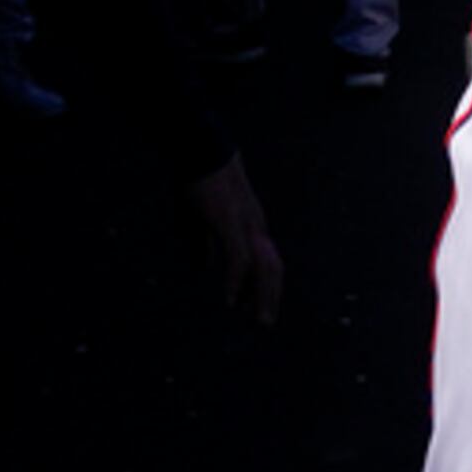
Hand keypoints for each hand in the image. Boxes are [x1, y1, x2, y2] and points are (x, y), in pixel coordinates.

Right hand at [182, 155, 284, 325]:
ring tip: (256, 318)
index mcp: (250, 223)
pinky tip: (230, 299)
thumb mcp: (199, 218)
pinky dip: (236, 281)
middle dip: (269, 296)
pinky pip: (238, 257)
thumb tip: (201, 268)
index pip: (267, 260)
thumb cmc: (198, 181)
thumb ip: (202, 243)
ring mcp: (245, 222)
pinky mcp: (229, 221)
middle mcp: (255, 224)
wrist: (198, 149)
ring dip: (260, 295)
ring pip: (262, 265)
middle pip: (272, 266)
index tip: (255, 308)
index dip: (264, 285)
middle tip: (263, 322)